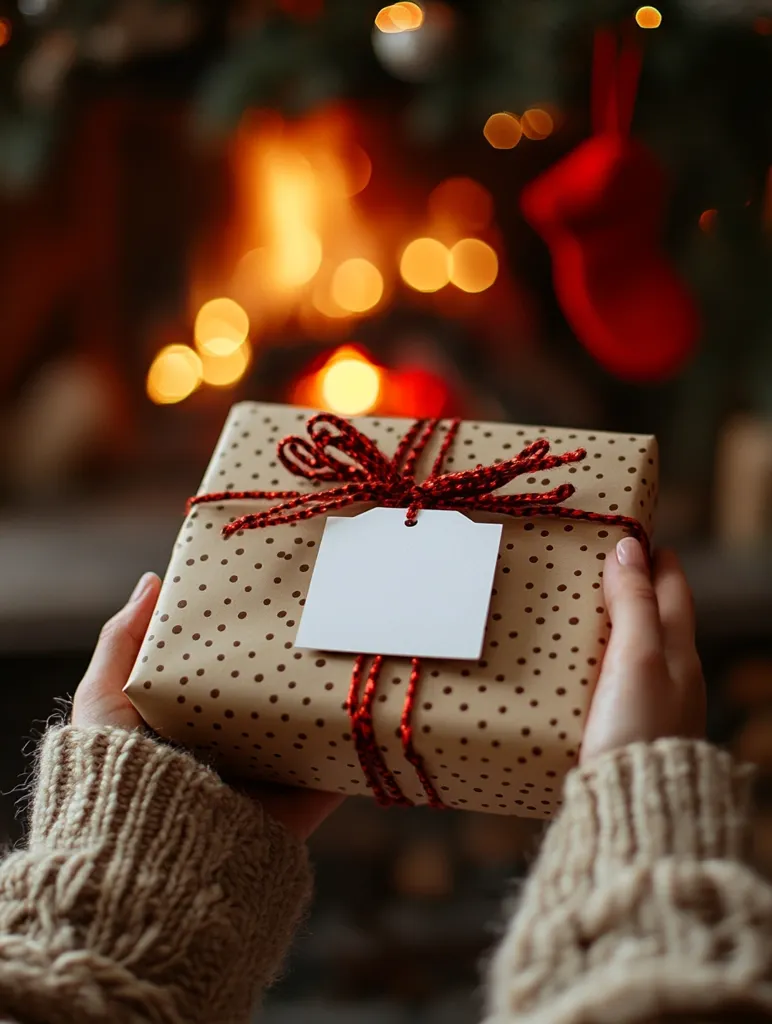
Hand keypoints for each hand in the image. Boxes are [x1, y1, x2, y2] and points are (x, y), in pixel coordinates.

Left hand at [73, 572, 342, 839]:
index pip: (226, 669)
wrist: (146, 860)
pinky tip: (378, 703)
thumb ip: (122, 642)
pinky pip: (338, 770)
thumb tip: (153, 580)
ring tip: (360, 645)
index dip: (246, 632)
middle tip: (324, 610)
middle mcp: (232, 749)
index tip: (269, 591)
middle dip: (296, 658)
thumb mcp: (102, 700)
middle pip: (274, 694)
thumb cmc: (114, 777)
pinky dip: (359, 743)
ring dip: (334, 696)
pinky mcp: (300, 807)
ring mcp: (270, 780)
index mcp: (189, 723)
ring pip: (311, 727)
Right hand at [580, 539, 705, 764]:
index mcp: (679, 651)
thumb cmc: (638, 732)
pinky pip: (622, 682)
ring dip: (618, 626)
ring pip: (641, 650)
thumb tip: (628, 549)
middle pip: (660, 617)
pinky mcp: (631, 730)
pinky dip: (606, 662)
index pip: (673, 588)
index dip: (654, 558)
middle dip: (635, 588)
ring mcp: (655, 705)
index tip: (630, 534)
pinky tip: (581, 669)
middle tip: (598, 565)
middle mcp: (674, 676)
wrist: (636, 813)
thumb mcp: (636, 657)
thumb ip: (634, 604)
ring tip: (581, 612)